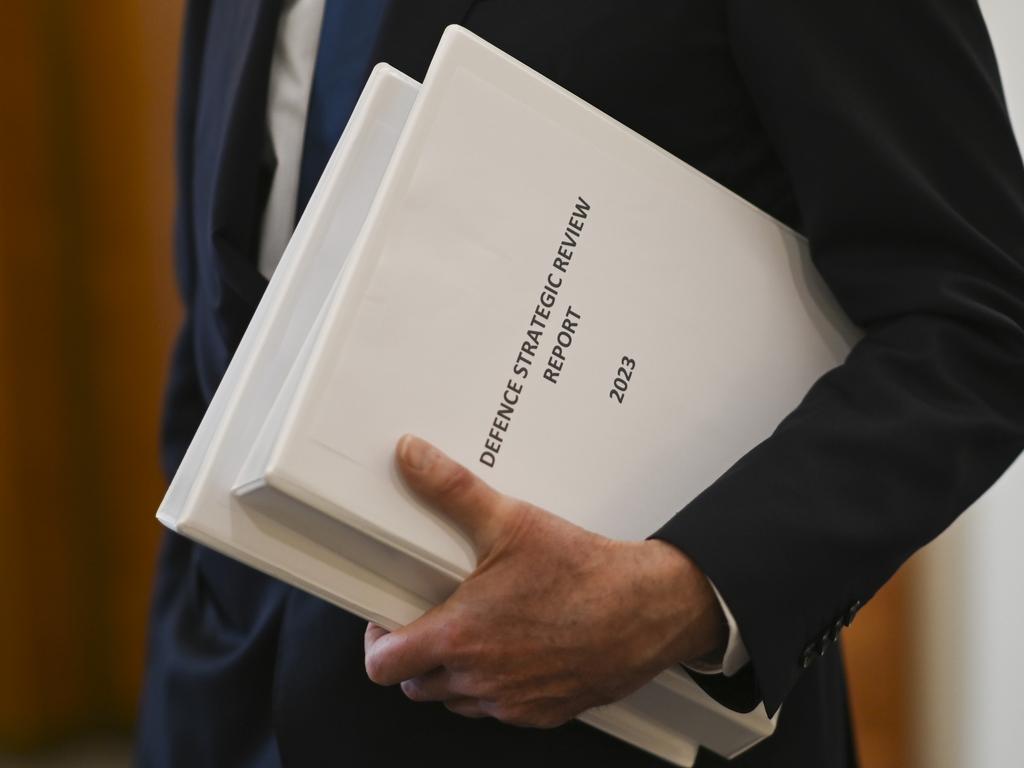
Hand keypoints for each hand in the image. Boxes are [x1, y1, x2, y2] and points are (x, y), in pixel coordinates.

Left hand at [363, 434, 726, 727]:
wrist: (649, 608)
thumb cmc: (584, 573)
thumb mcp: (512, 520)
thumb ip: (452, 489)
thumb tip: (412, 457)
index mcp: (460, 637)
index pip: (384, 666)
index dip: (376, 643)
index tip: (388, 621)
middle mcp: (481, 679)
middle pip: (417, 686)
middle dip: (416, 656)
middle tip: (434, 620)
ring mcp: (513, 702)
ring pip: (458, 701)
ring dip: (455, 674)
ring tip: (476, 632)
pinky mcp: (546, 713)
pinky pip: (502, 710)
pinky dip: (497, 687)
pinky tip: (517, 651)